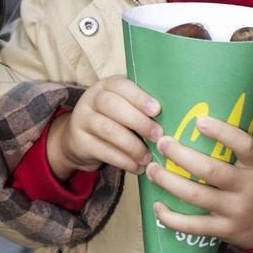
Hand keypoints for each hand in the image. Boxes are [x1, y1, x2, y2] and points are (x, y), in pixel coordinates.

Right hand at [46, 76, 161, 180]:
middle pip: (112, 106)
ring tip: (148, 157)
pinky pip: (103, 151)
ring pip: (108, 129)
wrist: (78, 138)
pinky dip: (123, 161)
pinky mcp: (79, 142)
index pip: (121, 85)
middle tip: (158, 136)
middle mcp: (91, 99)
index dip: (139, 97)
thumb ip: (141, 108)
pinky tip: (137, 167)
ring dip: (132, 145)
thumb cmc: (112, 120)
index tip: (157, 110)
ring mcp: (82, 120)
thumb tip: (173, 118)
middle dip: (138, 121)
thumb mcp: (123, 107)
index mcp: (106, 86)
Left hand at [144, 116, 252, 248]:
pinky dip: (171, 217)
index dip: (222, 133)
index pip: (244, 145)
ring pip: (196, 195)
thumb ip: (235, 145)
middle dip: (180, 155)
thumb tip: (197, 115)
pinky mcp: (224, 230)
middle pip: (210, 170)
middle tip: (162, 143)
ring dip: (168, 181)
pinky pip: (193, 225)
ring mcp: (236, 211)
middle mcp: (248, 187)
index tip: (199, 121)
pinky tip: (157, 206)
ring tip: (151, 169)